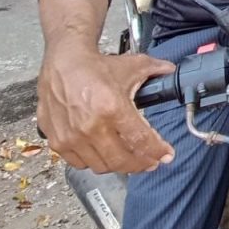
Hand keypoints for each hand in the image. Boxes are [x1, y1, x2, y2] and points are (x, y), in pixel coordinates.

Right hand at [37, 46, 176, 173]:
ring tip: (130, 158)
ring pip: (102, 165)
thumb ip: (156, 70)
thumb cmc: (95, 66)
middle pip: (122, 160)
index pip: (140, 140)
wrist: (63, 62)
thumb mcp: (132, 65)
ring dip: (119, 165)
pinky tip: (105, 154)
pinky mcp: (58, 141)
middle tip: (150, 161)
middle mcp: (91, 127)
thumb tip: (170, 71)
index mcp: (113, 108)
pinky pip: (80, 163)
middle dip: (141, 164)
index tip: (166, 155)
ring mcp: (72, 137)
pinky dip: (95, 161)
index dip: (157, 151)